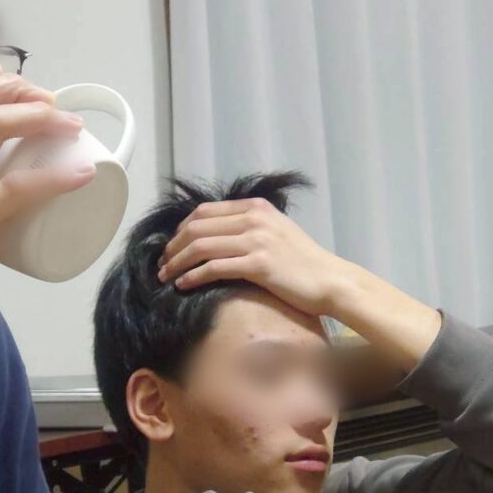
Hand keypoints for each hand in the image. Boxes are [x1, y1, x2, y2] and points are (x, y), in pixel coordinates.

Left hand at [157, 196, 348, 315]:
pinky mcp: (258, 264)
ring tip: (166, 276)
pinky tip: (183, 285)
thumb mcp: (276, 232)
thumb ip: (249, 228)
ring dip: (177, 262)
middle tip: (162, 264)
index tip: (171, 247)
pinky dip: (193, 276)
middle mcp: (254, 219)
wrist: (330, 280)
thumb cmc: (303, 263)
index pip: (204, 211)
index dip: (181, 229)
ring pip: (201, 246)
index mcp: (256, 208)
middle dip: (173, 246)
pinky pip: (214, 267)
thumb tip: (216, 238)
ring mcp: (256, 240)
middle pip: (197, 227)